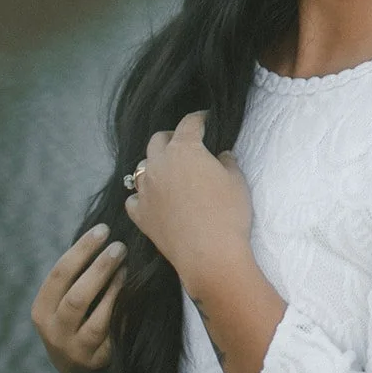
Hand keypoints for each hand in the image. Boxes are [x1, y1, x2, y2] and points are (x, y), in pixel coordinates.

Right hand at [31, 224, 126, 372]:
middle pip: (77, 297)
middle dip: (100, 269)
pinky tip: (138, 295)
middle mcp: (55, 332)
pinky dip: (127, 314)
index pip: (59, 275)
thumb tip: (104, 231)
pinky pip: (117, 336)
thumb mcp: (63, 299)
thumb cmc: (75, 317)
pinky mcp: (99, 362)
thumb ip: (76, 273)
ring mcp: (77, 350)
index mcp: (42, 311)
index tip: (103, 229)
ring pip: (99, 320)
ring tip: (128, 268)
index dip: (82, 250)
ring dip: (116, 291)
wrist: (77, 367)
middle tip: (120, 247)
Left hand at [124, 111, 251, 294]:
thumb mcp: (236, 181)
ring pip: (142, 168)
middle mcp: (159, 165)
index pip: (189, 123)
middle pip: (158, 140)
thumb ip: (227, 162)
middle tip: (185, 143)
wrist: (209, 255)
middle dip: (171, 137)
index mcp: (184, 150)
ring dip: (154, 165)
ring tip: (168, 173)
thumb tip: (221, 155)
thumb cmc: (228, 213)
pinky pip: (135, 199)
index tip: (205, 119)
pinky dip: (143, 196)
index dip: (199, 118)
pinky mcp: (140, 215)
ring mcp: (146, 190)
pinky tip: (153, 200)